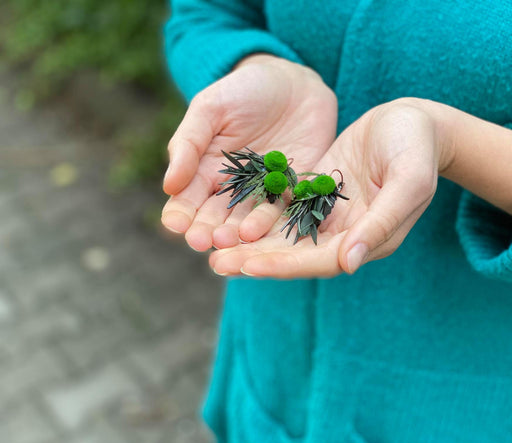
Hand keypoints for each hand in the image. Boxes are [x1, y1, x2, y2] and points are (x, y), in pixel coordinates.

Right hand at [162, 55, 336, 250]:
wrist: (294, 82)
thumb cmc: (244, 91)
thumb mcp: (210, 109)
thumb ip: (189, 143)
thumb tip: (169, 185)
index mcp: (205, 171)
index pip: (187, 200)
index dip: (180, 214)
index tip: (176, 225)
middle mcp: (233, 190)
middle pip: (216, 217)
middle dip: (207, 231)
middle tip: (202, 242)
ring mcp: (264, 193)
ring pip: (248, 220)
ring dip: (238, 233)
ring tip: (230, 241)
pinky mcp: (294, 191)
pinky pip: (283, 210)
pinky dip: (273, 223)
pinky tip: (262, 233)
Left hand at [209, 99, 454, 276]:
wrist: (413, 121)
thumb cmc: (417, 147)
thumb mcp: (409, 180)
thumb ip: (382, 222)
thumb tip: (348, 264)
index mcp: (369, 238)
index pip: (321, 261)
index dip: (286, 265)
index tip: (249, 266)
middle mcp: (345, 233)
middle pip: (296, 254)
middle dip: (257, 259)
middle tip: (216, 263)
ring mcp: (329, 214)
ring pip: (284, 235)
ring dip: (250, 242)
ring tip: (212, 246)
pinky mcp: (316, 193)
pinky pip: (283, 208)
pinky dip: (257, 215)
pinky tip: (227, 215)